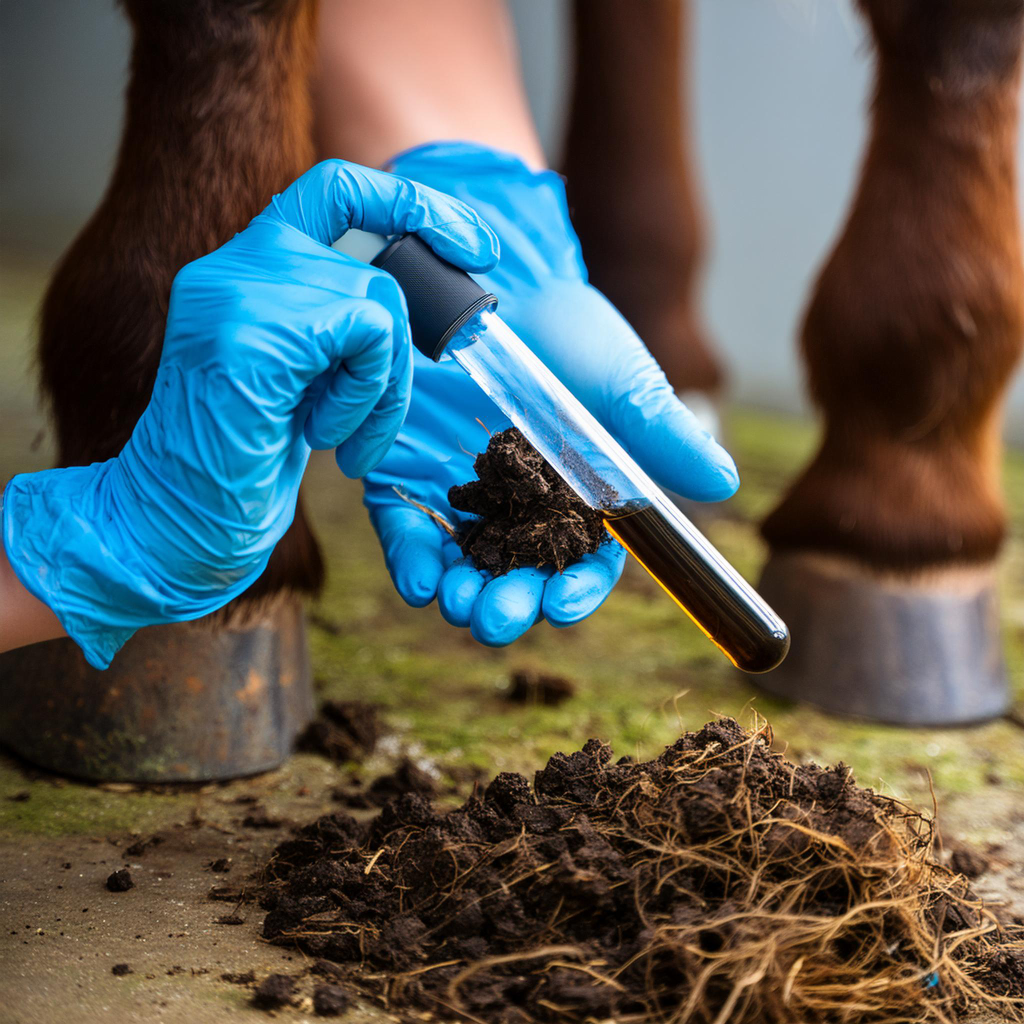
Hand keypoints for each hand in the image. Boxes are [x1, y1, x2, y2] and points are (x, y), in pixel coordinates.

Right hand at [2, 159, 497, 667]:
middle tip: (380, 423)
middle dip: (402, 357)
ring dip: (382, 389)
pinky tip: (325, 436)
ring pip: (380, 302)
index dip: (414, 205)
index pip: (338, 191)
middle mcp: (234, 264)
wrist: (179, 521)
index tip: (476, 246)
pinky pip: (368, 334)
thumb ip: (337, 324)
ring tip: (343, 440)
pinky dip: (366, 395)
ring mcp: (238, 289)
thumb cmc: (244, 461)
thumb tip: (415, 308)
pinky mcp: (254, 330)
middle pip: (376, 269)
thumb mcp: (302, 376)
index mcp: (242, 268)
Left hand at [363, 142, 737, 646]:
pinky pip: (408, 527)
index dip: (576, 591)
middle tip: (499, 618)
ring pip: (465, 564)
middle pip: (520, 575)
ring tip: (460, 604)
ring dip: (464, 594)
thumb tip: (725, 485)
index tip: (564, 605)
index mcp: (578, 497)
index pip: (581, 562)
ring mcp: (464, 494)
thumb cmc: (570, 333)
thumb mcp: (623, 383)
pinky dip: (413, 559)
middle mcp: (521, 507)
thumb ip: (664, 435)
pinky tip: (423, 580)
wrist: (500, 283)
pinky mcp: (410, 473)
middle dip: (512, 604)